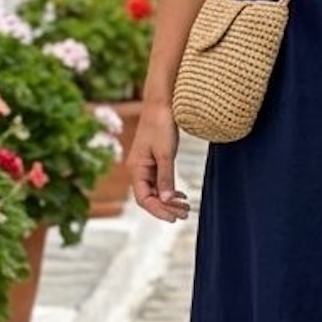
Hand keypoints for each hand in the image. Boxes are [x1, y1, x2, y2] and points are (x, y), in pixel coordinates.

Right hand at [128, 102, 190, 222]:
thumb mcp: (166, 153)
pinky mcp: (153, 160)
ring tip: (186, 208)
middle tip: (185, 214)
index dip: (158, 211)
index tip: (175, 218)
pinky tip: (181, 195)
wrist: (161, 103)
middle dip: (166, 208)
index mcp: (136, 169)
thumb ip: (166, 177)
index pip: (144, 199)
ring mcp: (145, 166)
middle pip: (149, 198)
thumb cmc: (161, 124)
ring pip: (155, 191)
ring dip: (169, 201)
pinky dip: (169, 190)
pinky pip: (159, 182)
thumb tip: (167, 201)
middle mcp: (137, 169)